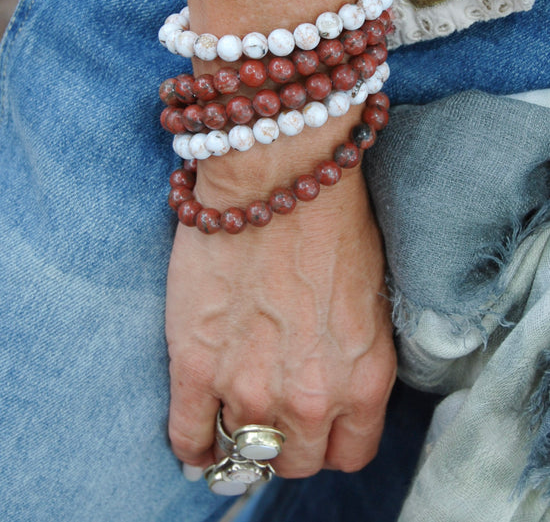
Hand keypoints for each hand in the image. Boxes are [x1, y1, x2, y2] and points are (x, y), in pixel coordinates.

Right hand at [165, 146, 395, 479]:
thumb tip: (331, 377)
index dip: (331, 439)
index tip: (316, 427)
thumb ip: (355, 356)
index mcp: (364, 380)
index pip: (352, 452)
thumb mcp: (370, 300)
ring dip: (240, 437)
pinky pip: (189, 435)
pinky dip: (192, 443)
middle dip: (288, 440)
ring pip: (246, 451)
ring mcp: (250, 388)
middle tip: (273, 412)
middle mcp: (312, 398)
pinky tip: (196, 433)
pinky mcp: (197, 367)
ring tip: (232, 418)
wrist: (277, 178)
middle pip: (299, 460)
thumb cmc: (330, 221)